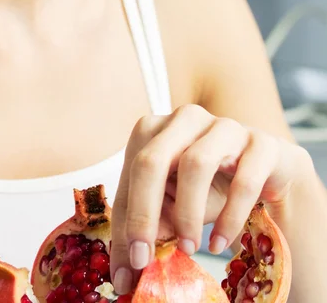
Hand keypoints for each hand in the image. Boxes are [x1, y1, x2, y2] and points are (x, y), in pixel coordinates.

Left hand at [109, 104, 304, 294]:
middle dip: (144, 213)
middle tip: (144, 259)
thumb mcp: (172, 203)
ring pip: (195, 164)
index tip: (126, 266)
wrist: (266, 171)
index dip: (126, 219)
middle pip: (152, 160)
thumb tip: (125, 272)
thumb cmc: (206, 185)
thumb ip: (150, 224)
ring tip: (187, 249)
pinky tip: (219, 244)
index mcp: (153, 128)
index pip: (130, 172)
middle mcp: (184, 119)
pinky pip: (243, 180)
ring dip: (187, 213)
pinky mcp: (260, 143)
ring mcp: (223, 126)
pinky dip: (229, 217)